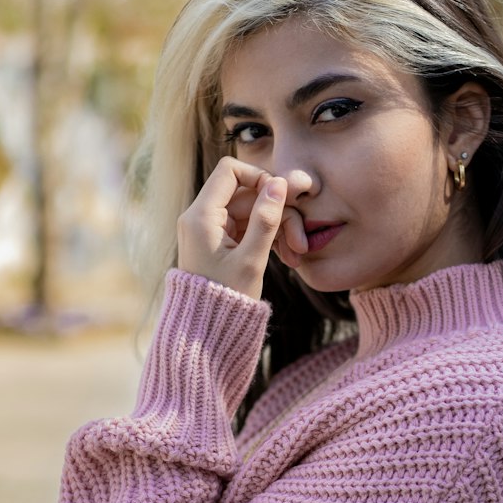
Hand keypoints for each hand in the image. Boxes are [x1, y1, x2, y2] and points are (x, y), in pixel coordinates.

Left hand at [177, 158, 308, 299]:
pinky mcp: (221, 241)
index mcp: (201, 216)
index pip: (230, 171)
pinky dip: (268, 238)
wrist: (206, 331)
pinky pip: (248, 228)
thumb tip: (279, 183)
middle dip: (277, 213)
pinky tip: (288, 258)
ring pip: (252, 212)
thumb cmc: (226, 299)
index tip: (280, 196)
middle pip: (247, 195)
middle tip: (301, 242)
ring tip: (296, 256)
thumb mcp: (251, 260)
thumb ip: (266, 219)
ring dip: (278, 229)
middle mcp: (201, 217)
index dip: (258, 177)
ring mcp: (211, 229)